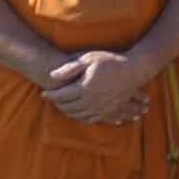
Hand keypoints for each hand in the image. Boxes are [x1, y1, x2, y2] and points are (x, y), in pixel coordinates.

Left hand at [35, 42, 151, 122]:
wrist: (134, 69)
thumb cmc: (110, 61)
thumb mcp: (88, 59)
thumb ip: (70, 68)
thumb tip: (51, 75)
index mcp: (85, 87)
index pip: (62, 95)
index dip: (51, 95)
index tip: (44, 93)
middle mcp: (92, 100)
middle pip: (69, 107)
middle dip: (58, 104)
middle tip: (51, 100)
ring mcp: (101, 107)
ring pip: (79, 115)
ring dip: (68, 113)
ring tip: (62, 107)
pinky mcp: (109, 110)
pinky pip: (92, 119)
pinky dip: (82, 119)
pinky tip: (77, 116)